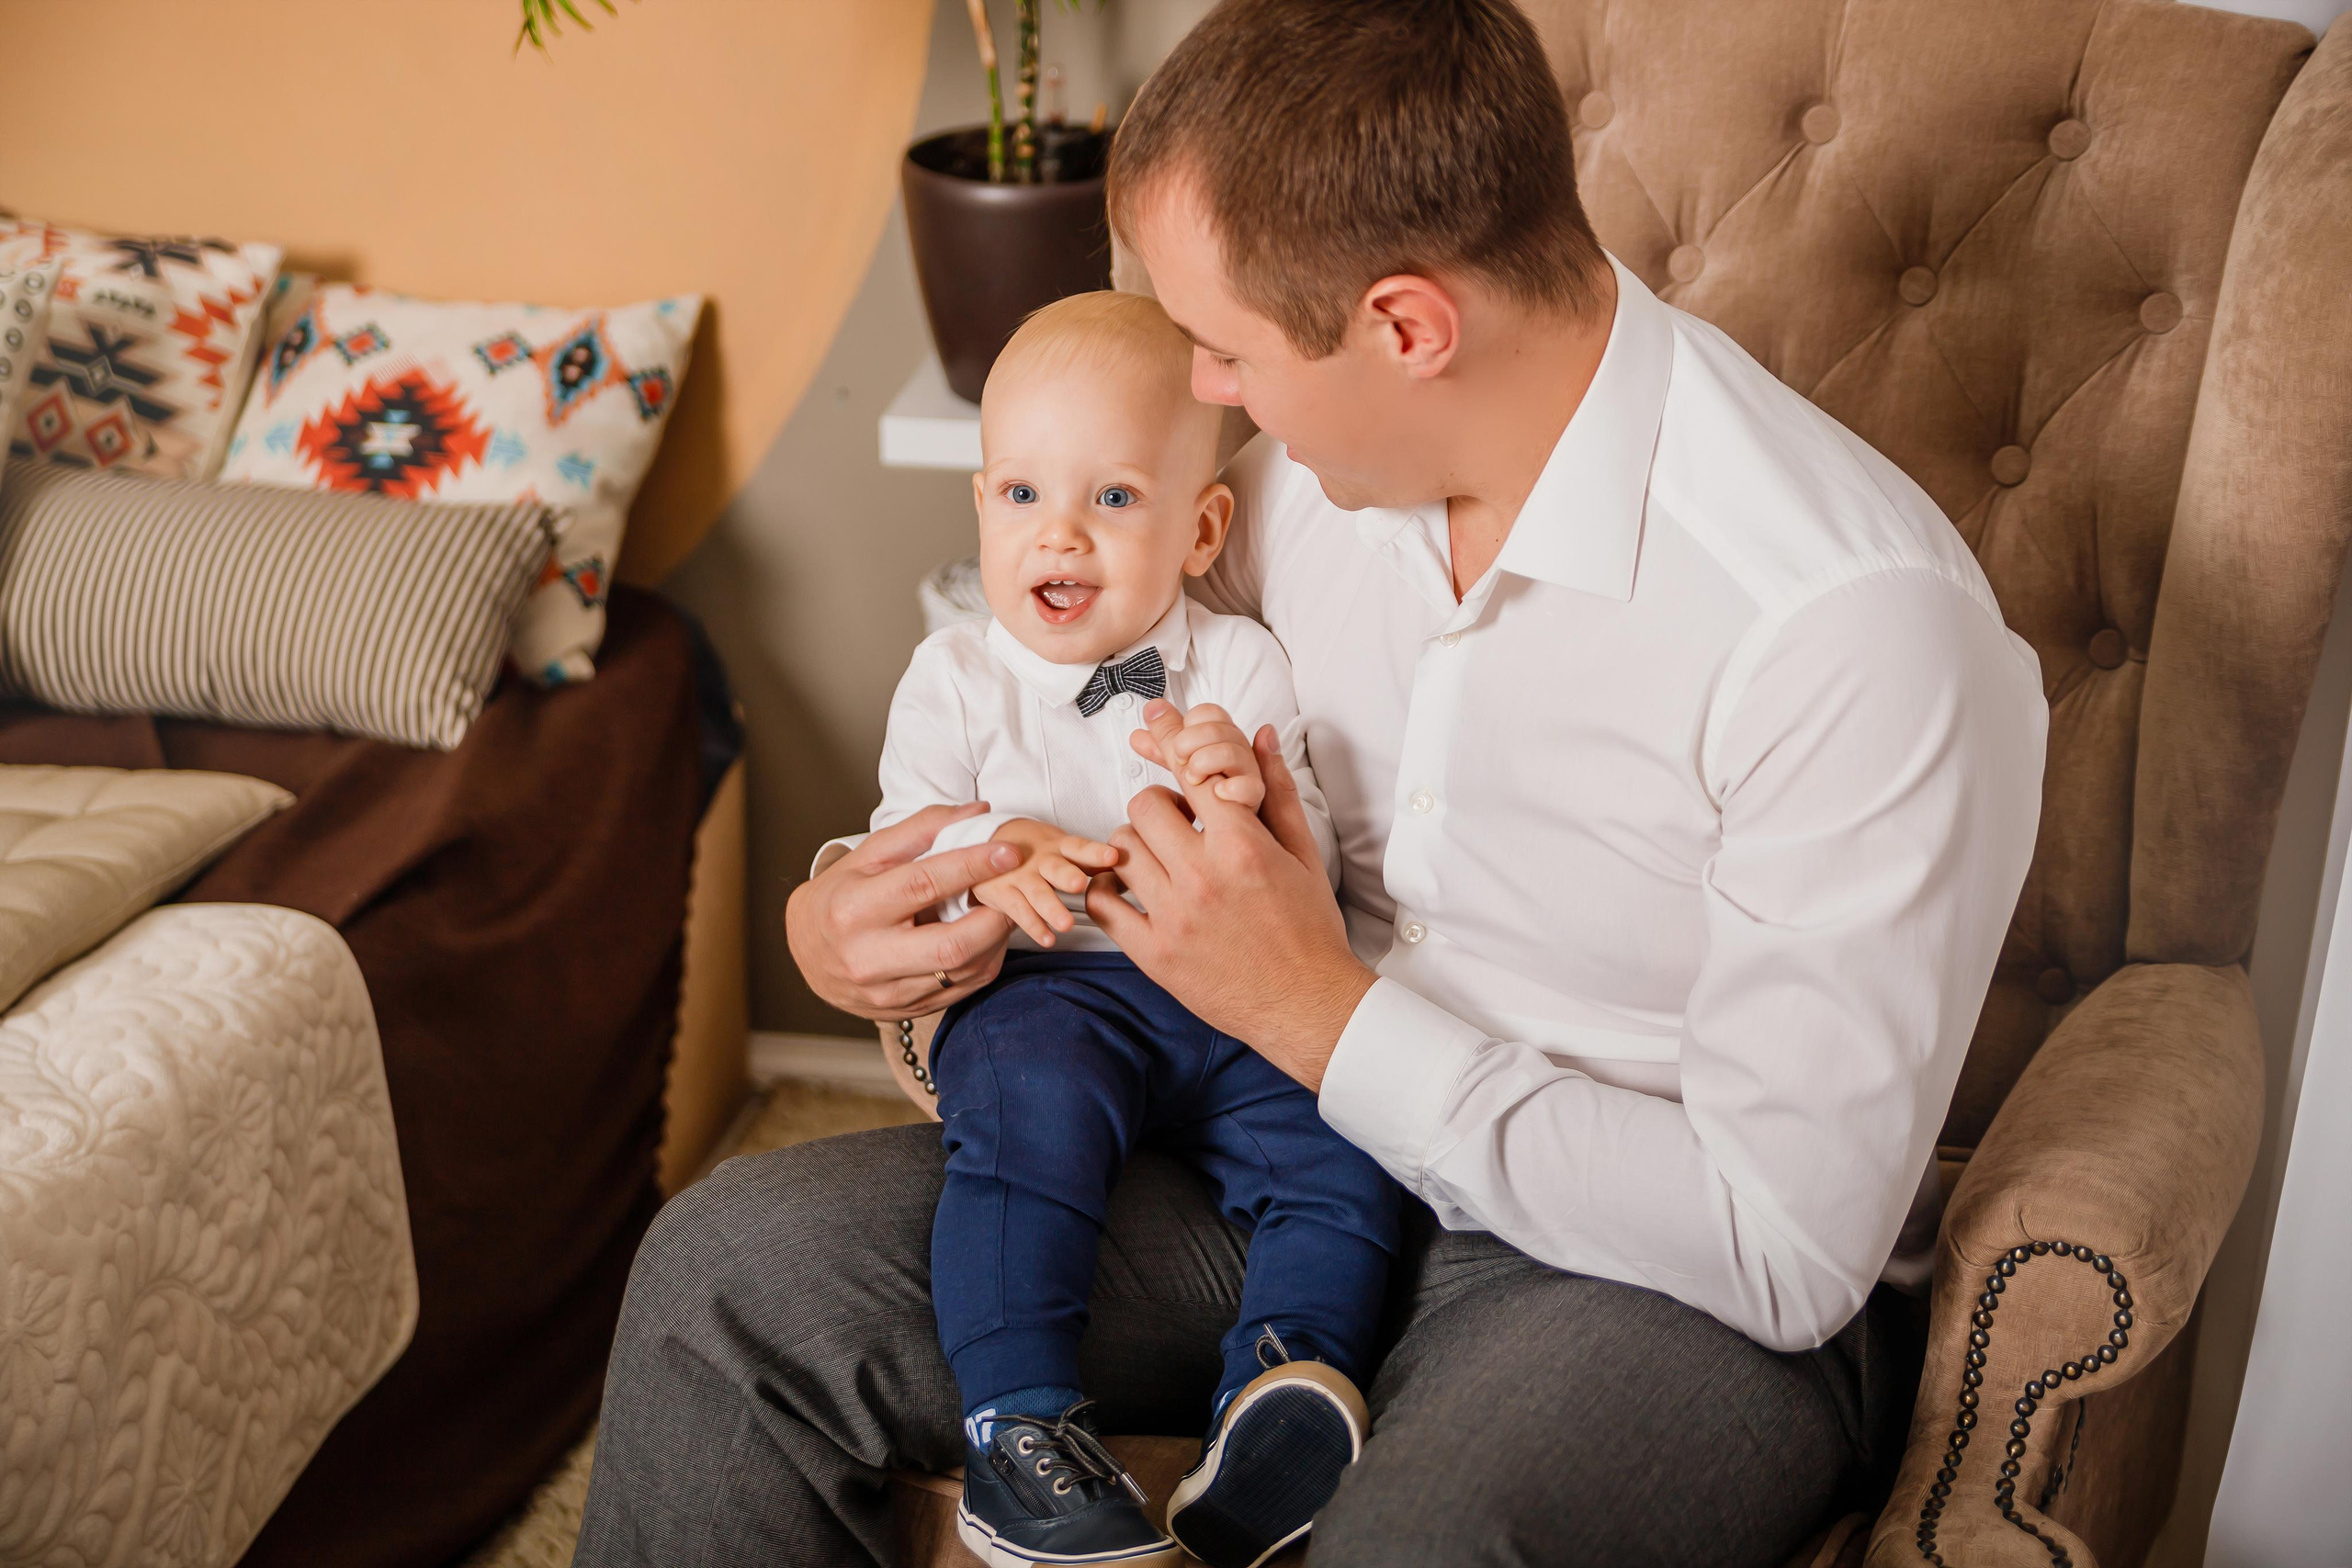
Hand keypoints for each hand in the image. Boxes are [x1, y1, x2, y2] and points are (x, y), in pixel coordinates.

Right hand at [784, 802, 1022, 1020]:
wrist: (806, 950)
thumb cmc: (841, 893)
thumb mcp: (869, 855)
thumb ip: (922, 829)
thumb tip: (977, 812)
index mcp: (854, 909)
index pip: (922, 885)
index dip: (971, 866)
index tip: (1007, 851)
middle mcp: (868, 957)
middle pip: (951, 945)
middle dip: (994, 915)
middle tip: (1012, 888)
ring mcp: (888, 993)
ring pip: (964, 971)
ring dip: (996, 938)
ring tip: (1001, 907)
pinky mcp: (906, 1011)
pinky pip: (963, 989)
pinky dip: (986, 959)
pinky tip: (987, 935)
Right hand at [972, 819, 1122, 946]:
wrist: (986, 844)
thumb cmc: (1035, 849)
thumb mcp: (1062, 847)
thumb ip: (1091, 861)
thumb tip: (1131, 870)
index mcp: (1059, 847)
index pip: (1080, 848)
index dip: (1095, 853)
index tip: (1113, 857)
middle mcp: (1041, 860)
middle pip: (1055, 868)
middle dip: (1066, 876)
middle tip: (1078, 884)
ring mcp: (1020, 877)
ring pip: (1037, 893)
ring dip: (1051, 909)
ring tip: (1066, 924)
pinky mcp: (1003, 893)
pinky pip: (1019, 912)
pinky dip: (1034, 926)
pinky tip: (1048, 938)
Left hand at [1090, 701, 1375, 1089]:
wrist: (1307, 1004)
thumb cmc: (1310, 930)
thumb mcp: (1304, 855)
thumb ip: (1277, 793)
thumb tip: (1263, 736)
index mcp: (1242, 845)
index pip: (1192, 773)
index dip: (1173, 746)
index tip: (1158, 729)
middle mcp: (1203, 876)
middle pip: (1144, 807)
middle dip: (1157, 807)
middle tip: (1174, 824)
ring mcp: (1174, 916)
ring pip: (1122, 851)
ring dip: (1135, 848)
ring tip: (1157, 860)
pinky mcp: (1153, 954)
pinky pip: (1103, 905)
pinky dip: (1107, 891)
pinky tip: (1129, 891)